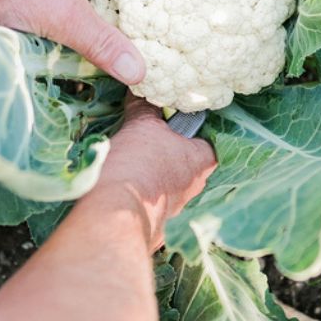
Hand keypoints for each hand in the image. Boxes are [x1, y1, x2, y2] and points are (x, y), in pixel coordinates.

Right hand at [84, 96, 216, 247]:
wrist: (110, 217)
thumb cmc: (137, 166)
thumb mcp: (141, 126)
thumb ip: (145, 109)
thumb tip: (142, 92)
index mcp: (202, 163)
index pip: (210, 140)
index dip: (193, 129)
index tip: (175, 121)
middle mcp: (193, 191)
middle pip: (185, 164)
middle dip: (166, 152)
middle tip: (146, 139)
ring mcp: (174, 214)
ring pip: (165, 187)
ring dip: (150, 176)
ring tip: (127, 161)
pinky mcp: (152, 228)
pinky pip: (147, 206)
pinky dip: (137, 196)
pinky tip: (119, 186)